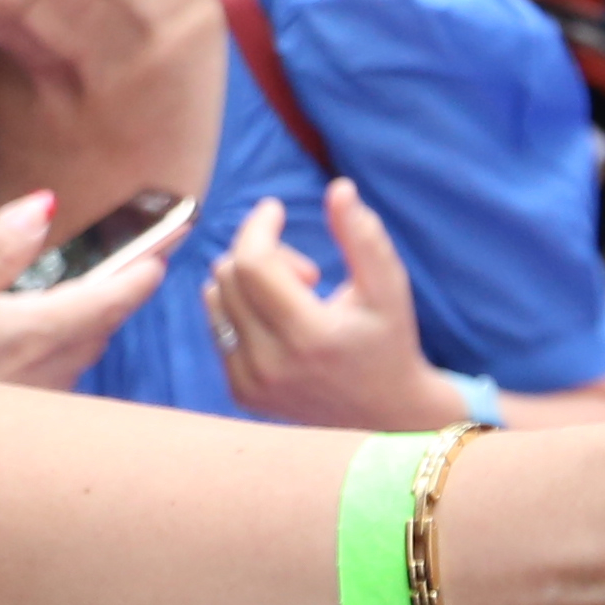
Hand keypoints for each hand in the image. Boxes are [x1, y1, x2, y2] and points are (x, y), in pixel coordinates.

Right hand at [0, 188, 187, 389]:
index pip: (112, 297)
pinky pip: (59, 379)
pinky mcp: (23, 426)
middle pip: (104, 326)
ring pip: (82, 354)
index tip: (174, 238)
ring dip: (89, 324)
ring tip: (85, 295)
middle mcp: (51, 373)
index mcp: (37, 332)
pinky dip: (60, 352)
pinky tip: (33, 343)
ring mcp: (40, 404)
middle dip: (121, 293)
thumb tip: (46, 204)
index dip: (146, 265)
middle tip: (139, 257)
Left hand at [208, 180, 462, 430]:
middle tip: (306, 271)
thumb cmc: (389, 342)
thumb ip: (363, 236)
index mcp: (309, 336)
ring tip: (295, 298)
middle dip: (262, 253)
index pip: (252, 263)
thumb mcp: (387, 288)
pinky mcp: (240, 393)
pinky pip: (217, 326)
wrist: (387, 416)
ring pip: (215, 298)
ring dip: (247, 281)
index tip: (274, 208)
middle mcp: (271, 365)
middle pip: (229, 275)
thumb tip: (339, 188)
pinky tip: (280, 322)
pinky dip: (240, 309)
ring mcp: (251, 383)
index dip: (258, 225)